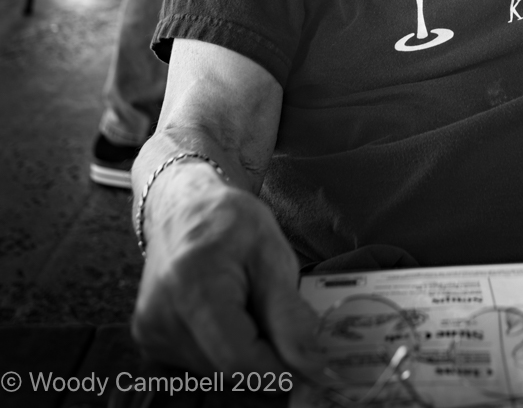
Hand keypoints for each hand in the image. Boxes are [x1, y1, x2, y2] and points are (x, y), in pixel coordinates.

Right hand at [132, 169, 322, 379]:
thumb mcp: (272, 255)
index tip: (312, 366)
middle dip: (266, 360)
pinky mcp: (150, 342)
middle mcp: (160, 319)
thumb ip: (289, 314)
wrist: (184, 208)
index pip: (239, 361)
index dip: (281, 371)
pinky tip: (231, 322)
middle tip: (283, 327)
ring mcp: (150, 334)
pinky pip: (198, 368)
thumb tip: (312, 364)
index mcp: (192, 289)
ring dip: (245, 356)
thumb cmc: (230, 222)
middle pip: (228, 372)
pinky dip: (224, 354)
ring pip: (216, 374)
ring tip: (252, 312)